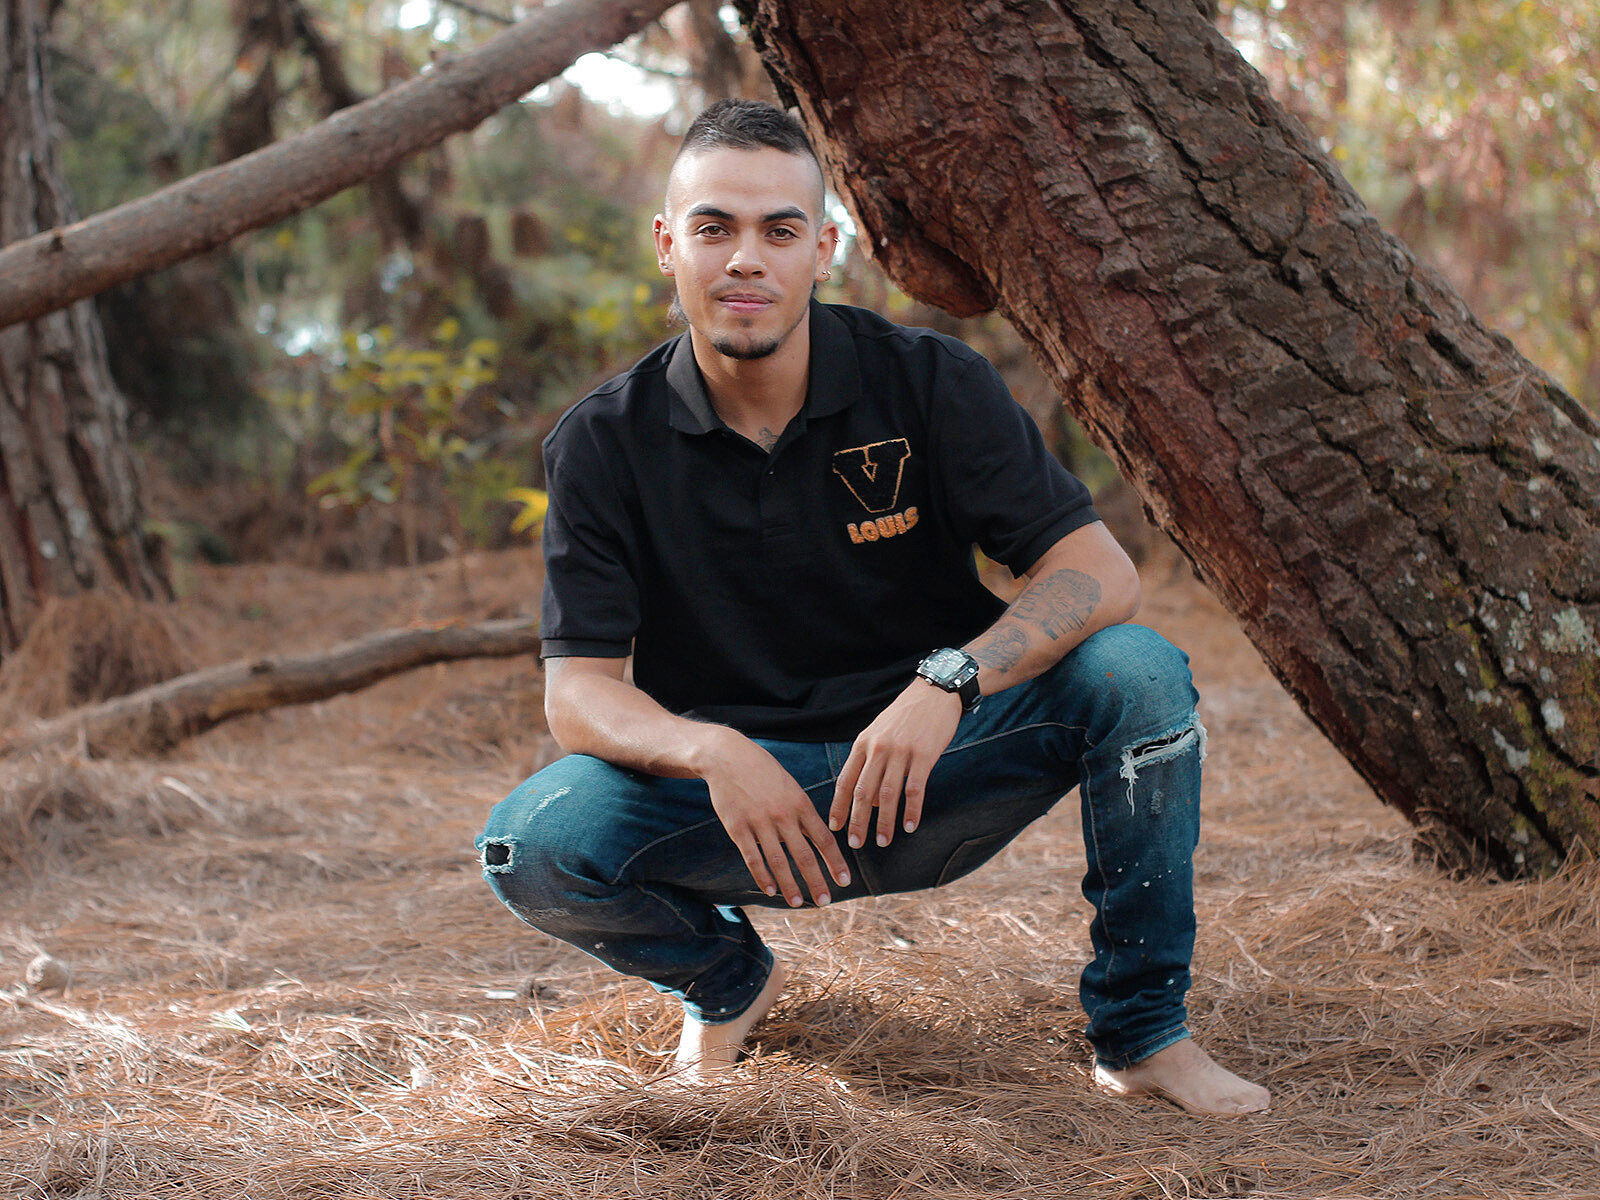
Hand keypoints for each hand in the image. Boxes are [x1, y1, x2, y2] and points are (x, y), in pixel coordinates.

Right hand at [702, 729, 851, 906]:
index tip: (845, 881)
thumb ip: (801, 812)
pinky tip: (770, 890)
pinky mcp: (737, 828)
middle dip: (816, 881)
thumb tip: (816, 837)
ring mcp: (759, 822)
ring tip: (797, 902)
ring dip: (789, 885)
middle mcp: (783, 815)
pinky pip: (753, 858)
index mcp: (800, 803)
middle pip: (804, 855)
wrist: (727, 756)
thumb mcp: (789, 785)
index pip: (823, 839)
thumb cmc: (762, 770)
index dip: (835, 862)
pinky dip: (762, 877)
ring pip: (778, 861)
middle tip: (825, 901)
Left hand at [830, 680, 961, 849]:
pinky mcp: (924, 754)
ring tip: (883, 842)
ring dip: (885, 822)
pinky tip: (910, 826)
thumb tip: (873, 801)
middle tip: (855, 844)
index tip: (835, 827)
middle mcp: (878, 748)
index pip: (845, 780)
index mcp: (863, 743)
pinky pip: (914, 789)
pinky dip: (912, 810)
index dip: (839, 806)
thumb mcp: (879, 732)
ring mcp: (900, 751)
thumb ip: (871, 762)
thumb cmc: (906, 716)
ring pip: (887, 794)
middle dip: (857, 821)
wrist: (935, 692)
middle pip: (863, 792)